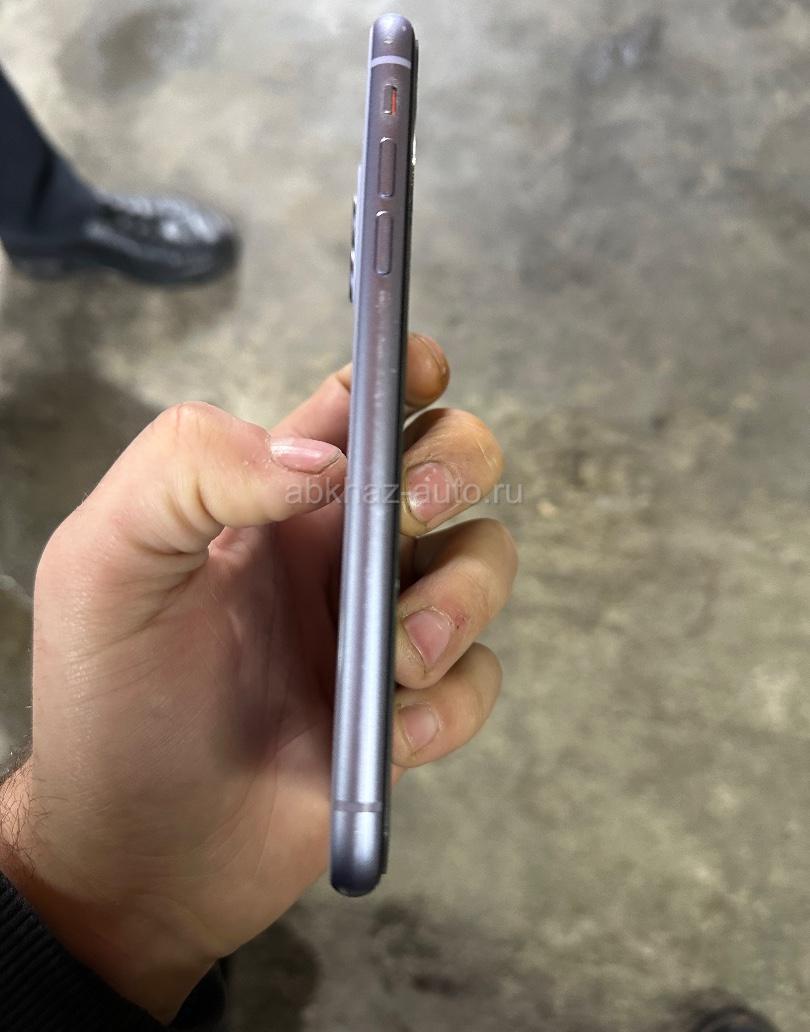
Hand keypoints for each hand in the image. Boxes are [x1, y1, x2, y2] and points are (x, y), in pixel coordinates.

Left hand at [0, 335, 515, 1021]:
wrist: (137, 850)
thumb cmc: (110, 699)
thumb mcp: (104, 561)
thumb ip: (190, 468)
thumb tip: (323, 457)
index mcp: (274, 494)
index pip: (362, 401)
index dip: (406, 371)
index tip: (422, 374)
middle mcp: (341, 548)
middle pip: (453, 461)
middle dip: (457, 467)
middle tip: (411, 510)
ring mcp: (382, 627)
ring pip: (485, 563)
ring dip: (459, 601)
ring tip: (397, 658)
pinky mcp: (412, 708)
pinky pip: (478, 679)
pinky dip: (447, 704)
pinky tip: (388, 735)